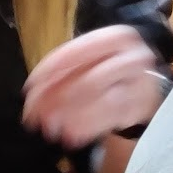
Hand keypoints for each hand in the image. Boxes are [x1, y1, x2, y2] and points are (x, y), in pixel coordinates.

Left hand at [22, 25, 165, 148]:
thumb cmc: (107, 70)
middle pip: (89, 79)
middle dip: (58, 100)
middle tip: (34, 116)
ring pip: (103, 101)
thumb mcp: (87, 62)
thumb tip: (34, 93)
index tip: (29, 88)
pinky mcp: (143, 107)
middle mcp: (134, 57)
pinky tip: (70, 136)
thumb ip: (61, 73)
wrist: (144, 86)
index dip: (50, 70)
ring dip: (72, 117)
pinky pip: (113, 119)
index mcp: (117, 37)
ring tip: (49, 128)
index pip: (79, 51)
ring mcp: (142, 83)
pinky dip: (89, 128)